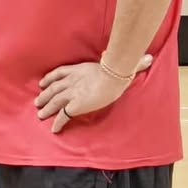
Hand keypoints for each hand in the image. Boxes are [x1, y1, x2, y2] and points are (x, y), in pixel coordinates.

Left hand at [35, 55, 154, 133]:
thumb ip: (132, 63)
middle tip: (38, 100)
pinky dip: (57, 123)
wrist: (113, 77)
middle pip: (54, 87)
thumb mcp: (121, 64)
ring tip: (40, 114)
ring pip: (54, 101)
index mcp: (80, 69)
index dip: (50, 78)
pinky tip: (54, 129)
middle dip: (45, 94)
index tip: (43, 82)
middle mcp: (72, 80)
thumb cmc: (118, 69)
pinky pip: (63, 116)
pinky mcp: (74, 105)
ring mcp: (72, 93)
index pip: (60, 72)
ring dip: (46, 108)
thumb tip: (149, 58)